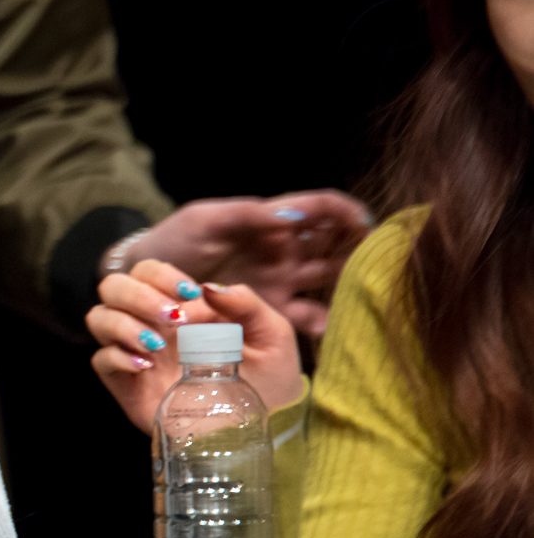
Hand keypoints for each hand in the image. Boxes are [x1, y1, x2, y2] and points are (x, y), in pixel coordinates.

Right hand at [86, 259, 303, 433]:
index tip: (188, 293)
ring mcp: (136, 354)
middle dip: (137, 295)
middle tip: (171, 318)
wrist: (265, 428)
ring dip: (123, 324)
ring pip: (99, 318)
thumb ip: (247, 304)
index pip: (147, 272)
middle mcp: (151, 325)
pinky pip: (100, 361)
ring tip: (158, 346)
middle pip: (113, 287)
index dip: (159, 275)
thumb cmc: (269, 379)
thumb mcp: (273, 336)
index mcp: (180, 308)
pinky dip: (117, 357)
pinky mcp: (128, 386)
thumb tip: (207, 288)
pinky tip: (146, 367)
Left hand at [109, 190, 371, 336]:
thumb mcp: (204, 220)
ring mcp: (281, 282)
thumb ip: (246, 215)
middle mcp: (284, 251)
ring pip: (330, 280)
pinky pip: (307, 316)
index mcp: (271, 222)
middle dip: (362, 249)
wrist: (149, 281)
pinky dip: (323, 321)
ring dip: (352, 285)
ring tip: (372, 297)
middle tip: (387, 262)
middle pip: (336, 245)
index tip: (369, 222)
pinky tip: (331, 328)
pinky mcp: (270, 312)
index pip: (319, 209)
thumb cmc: (174, 241)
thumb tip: (292, 214)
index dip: (346, 211)